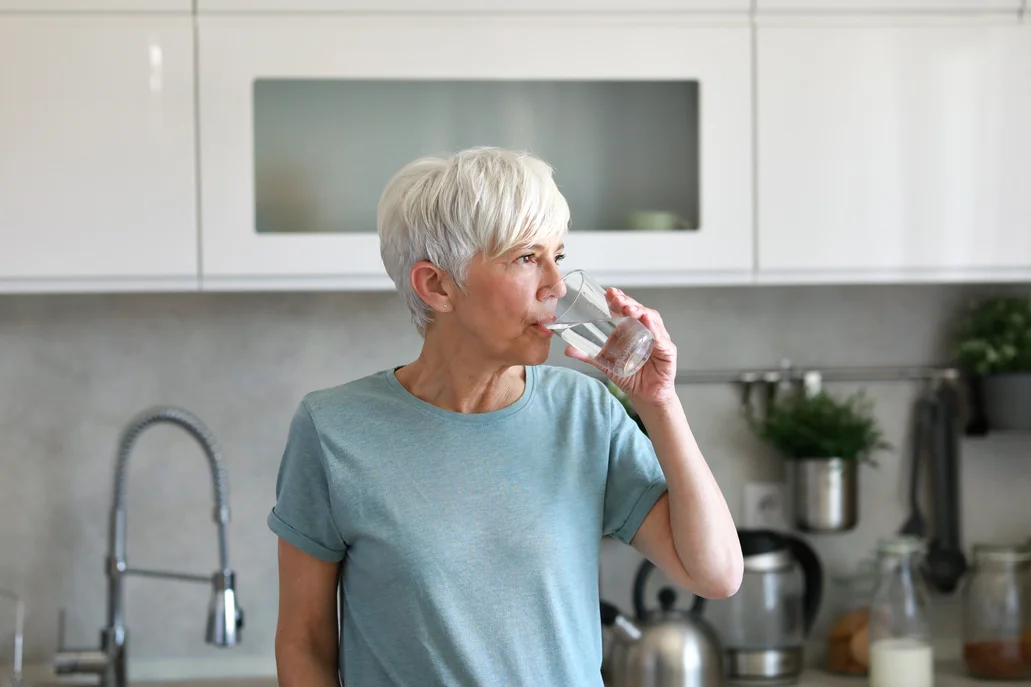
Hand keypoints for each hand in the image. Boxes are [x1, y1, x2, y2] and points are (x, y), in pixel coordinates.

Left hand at [564, 288, 677, 409]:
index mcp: (633, 329)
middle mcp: (647, 330)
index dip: (619, 298)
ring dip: (640, 311)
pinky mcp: (668, 351)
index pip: (627, 308)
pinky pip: (662, 337)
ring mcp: (659, 339)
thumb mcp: (606, 364)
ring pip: (652, 318)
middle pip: (639, 310)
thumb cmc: (631, 377)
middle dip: (627, 302)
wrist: (646, 398)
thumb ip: (589, 355)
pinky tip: (647, 320)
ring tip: (629, 308)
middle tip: (616, 299)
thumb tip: (568, 349)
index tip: (608, 293)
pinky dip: (655, 328)